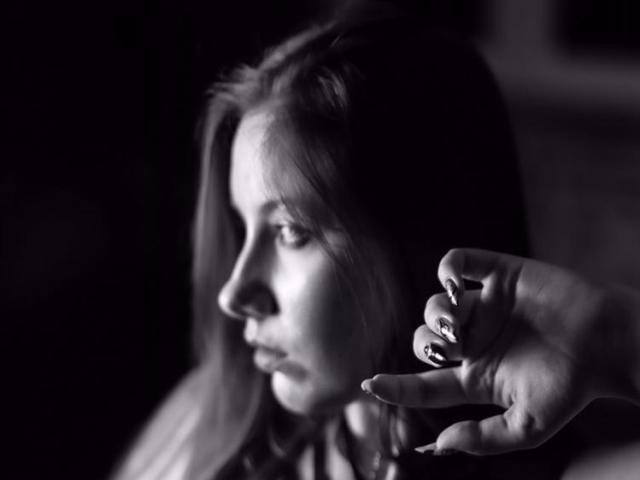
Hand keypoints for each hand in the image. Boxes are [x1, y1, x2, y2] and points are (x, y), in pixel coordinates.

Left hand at [362, 248, 639, 454]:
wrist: (608, 343)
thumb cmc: (572, 386)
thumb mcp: (528, 426)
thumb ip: (483, 439)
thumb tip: (437, 445)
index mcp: (476, 376)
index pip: (424, 384)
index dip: (395, 387)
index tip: (368, 385)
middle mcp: (473, 340)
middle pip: (423, 339)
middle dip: (425, 342)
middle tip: (449, 345)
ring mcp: (484, 306)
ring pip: (434, 303)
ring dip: (436, 312)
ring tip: (459, 319)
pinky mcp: (499, 274)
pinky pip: (458, 262)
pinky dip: (448, 268)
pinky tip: (453, 283)